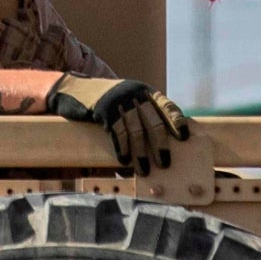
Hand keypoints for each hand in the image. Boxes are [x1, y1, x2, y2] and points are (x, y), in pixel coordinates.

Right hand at [47, 75, 191, 171]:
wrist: (76, 90)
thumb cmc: (106, 101)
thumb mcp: (127, 100)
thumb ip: (143, 112)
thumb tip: (160, 141)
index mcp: (145, 90)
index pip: (167, 105)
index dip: (176, 121)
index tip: (184, 137)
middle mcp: (135, 93)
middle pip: (153, 121)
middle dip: (160, 144)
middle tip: (165, 163)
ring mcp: (120, 99)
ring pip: (136, 130)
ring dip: (141, 153)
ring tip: (145, 169)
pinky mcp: (105, 108)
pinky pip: (118, 132)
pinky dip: (123, 148)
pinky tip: (124, 160)